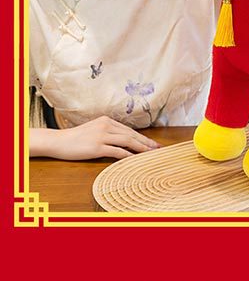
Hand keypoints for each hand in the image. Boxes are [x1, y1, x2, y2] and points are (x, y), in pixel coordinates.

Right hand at [30, 116, 158, 160]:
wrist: (58, 141)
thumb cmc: (76, 138)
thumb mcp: (94, 130)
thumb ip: (108, 133)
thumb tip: (125, 142)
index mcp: (106, 120)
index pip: (129, 130)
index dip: (142, 137)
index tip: (153, 143)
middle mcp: (106, 126)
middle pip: (131, 134)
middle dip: (146, 142)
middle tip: (158, 148)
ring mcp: (101, 136)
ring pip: (127, 141)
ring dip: (141, 148)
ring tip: (151, 154)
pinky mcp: (97, 147)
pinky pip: (117, 151)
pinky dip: (128, 155)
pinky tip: (136, 159)